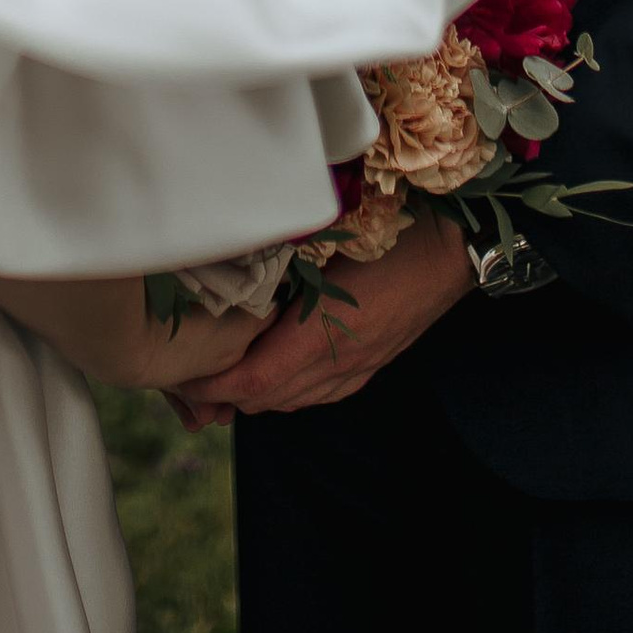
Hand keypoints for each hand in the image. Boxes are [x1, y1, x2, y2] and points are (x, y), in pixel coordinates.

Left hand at [170, 213, 470, 422]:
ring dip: (252, 393)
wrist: (455, 246)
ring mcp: (358, 370)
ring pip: (290, 400)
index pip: (251, 382)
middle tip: (186, 370)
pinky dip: (284, 388)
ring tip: (219, 372)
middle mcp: (338, 365)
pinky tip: (271, 365)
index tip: (178, 373)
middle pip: (265, 400)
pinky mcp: (370, 365)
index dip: (210, 386)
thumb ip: (282, 262)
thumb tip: (229, 265)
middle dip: (221, 394)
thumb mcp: (328, 241)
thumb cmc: (392, 232)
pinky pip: (317, 393)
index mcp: (321, 336)